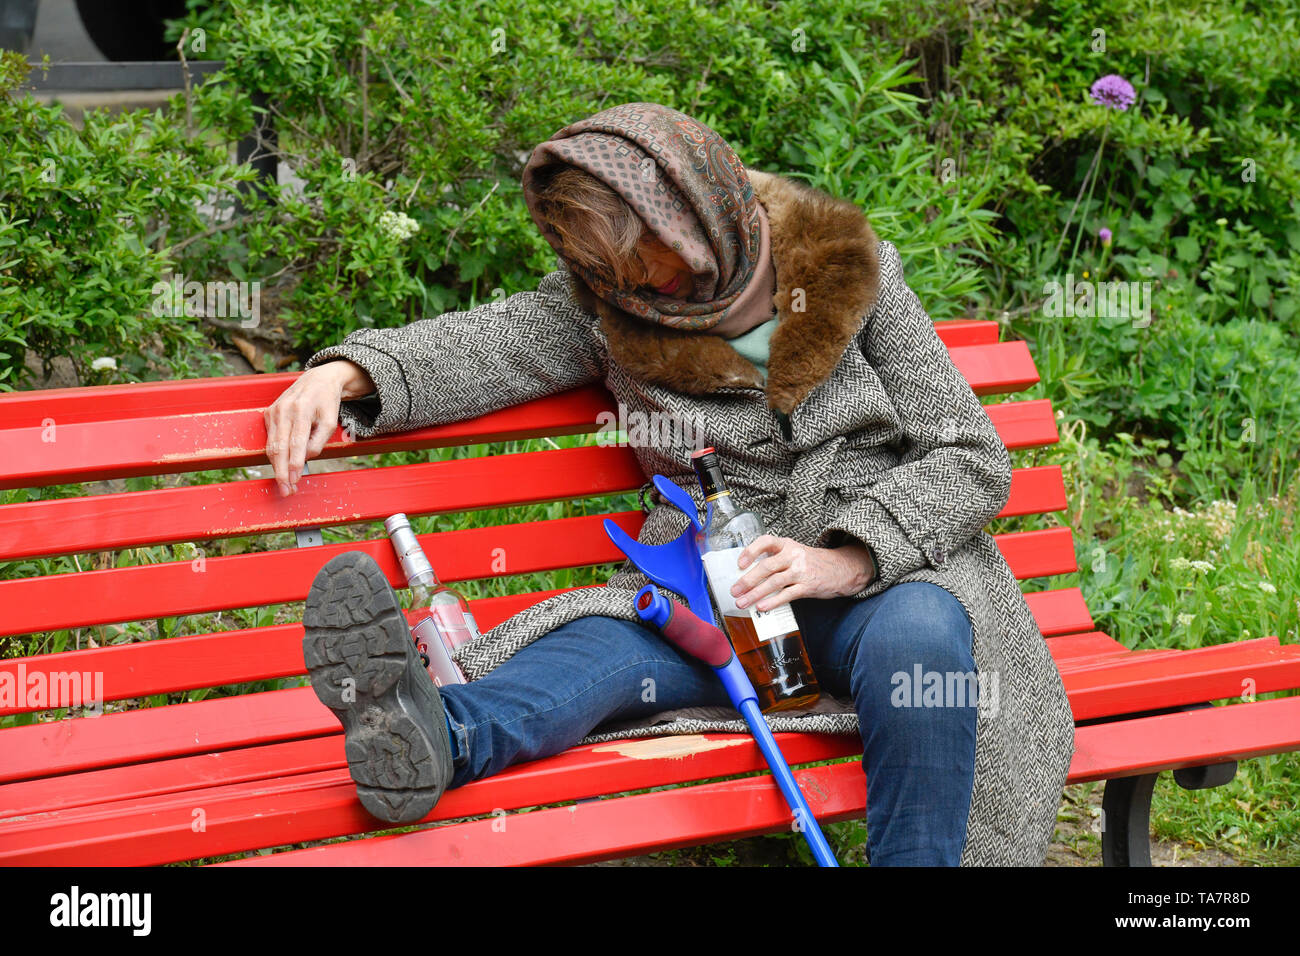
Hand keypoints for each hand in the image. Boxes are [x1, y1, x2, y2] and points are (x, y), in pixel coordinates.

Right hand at [263, 360, 373, 495]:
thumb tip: (305, 458)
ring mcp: (274, 411)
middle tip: (286, 490)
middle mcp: (284, 410)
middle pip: (279, 447)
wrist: (317, 380)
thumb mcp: (331, 420)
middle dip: (282, 471)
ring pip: (272, 446)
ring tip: (284, 485)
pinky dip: (274, 456)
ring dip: (277, 468)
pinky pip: (270, 440)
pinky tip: (281, 469)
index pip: (296, 441)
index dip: (294, 462)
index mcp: (301, 409)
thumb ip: (319, 440)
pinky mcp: (269, 414)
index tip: (295, 479)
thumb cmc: (326, 402)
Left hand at [731, 535, 875, 610]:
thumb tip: (748, 575)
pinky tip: (762, 607)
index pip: (766, 542)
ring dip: (755, 594)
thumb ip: (775, 560)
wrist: (841, 569)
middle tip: (734, 591)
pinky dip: (772, 602)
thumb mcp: (794, 553)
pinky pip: (787, 595)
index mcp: (787, 545)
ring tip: (743, 602)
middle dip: (747, 580)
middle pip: (766, 566)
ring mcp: (801, 571)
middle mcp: (793, 555)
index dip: (750, 551)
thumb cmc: (811, 562)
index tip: (739, 563)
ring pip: (774, 582)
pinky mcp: (808, 586)